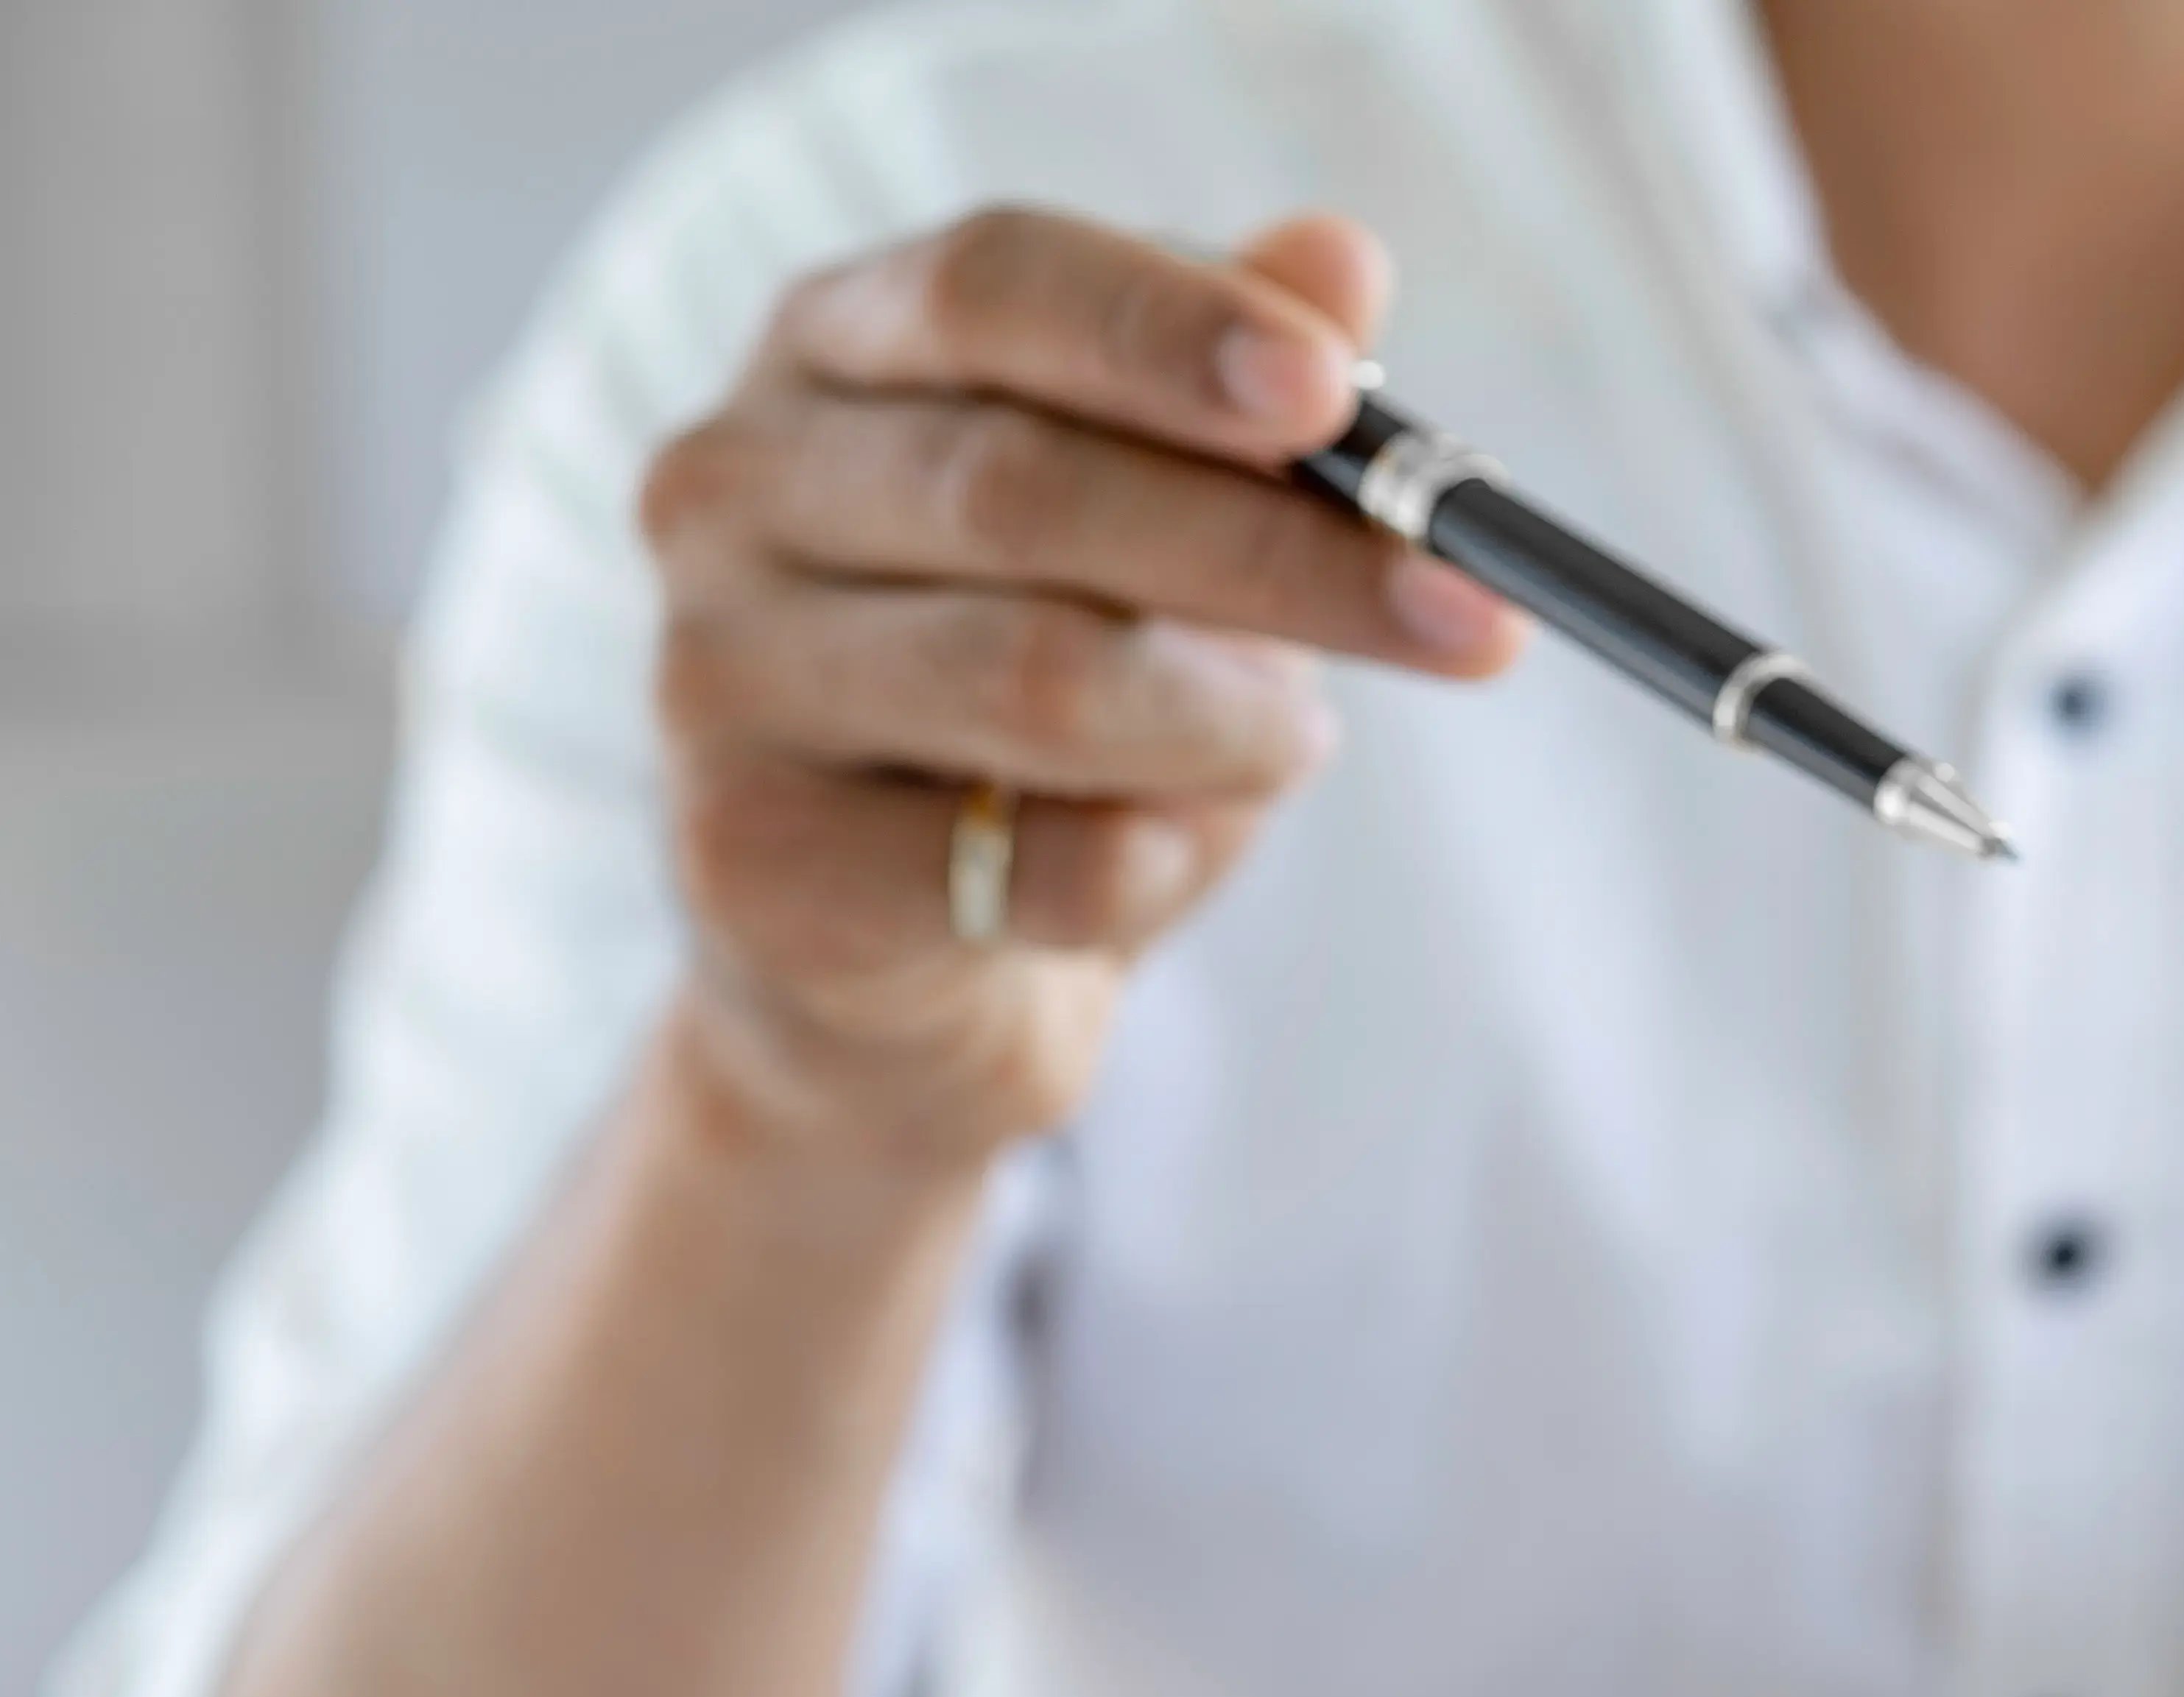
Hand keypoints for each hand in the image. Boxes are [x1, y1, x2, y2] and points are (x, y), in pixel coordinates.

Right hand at [639, 205, 1519, 1171]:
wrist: (893, 950)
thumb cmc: (1051, 676)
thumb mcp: (1165, 515)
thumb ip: (1244, 395)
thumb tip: (1343, 259)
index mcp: (836, 342)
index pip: (994, 284)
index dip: (1171, 329)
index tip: (1337, 395)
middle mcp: (732, 482)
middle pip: (1024, 485)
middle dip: (1278, 552)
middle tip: (1467, 612)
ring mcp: (716, 672)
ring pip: (1030, 676)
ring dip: (1226, 719)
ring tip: (1296, 738)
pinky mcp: (751, 860)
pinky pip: (1016, 863)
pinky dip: (1147, 864)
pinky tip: (1173, 852)